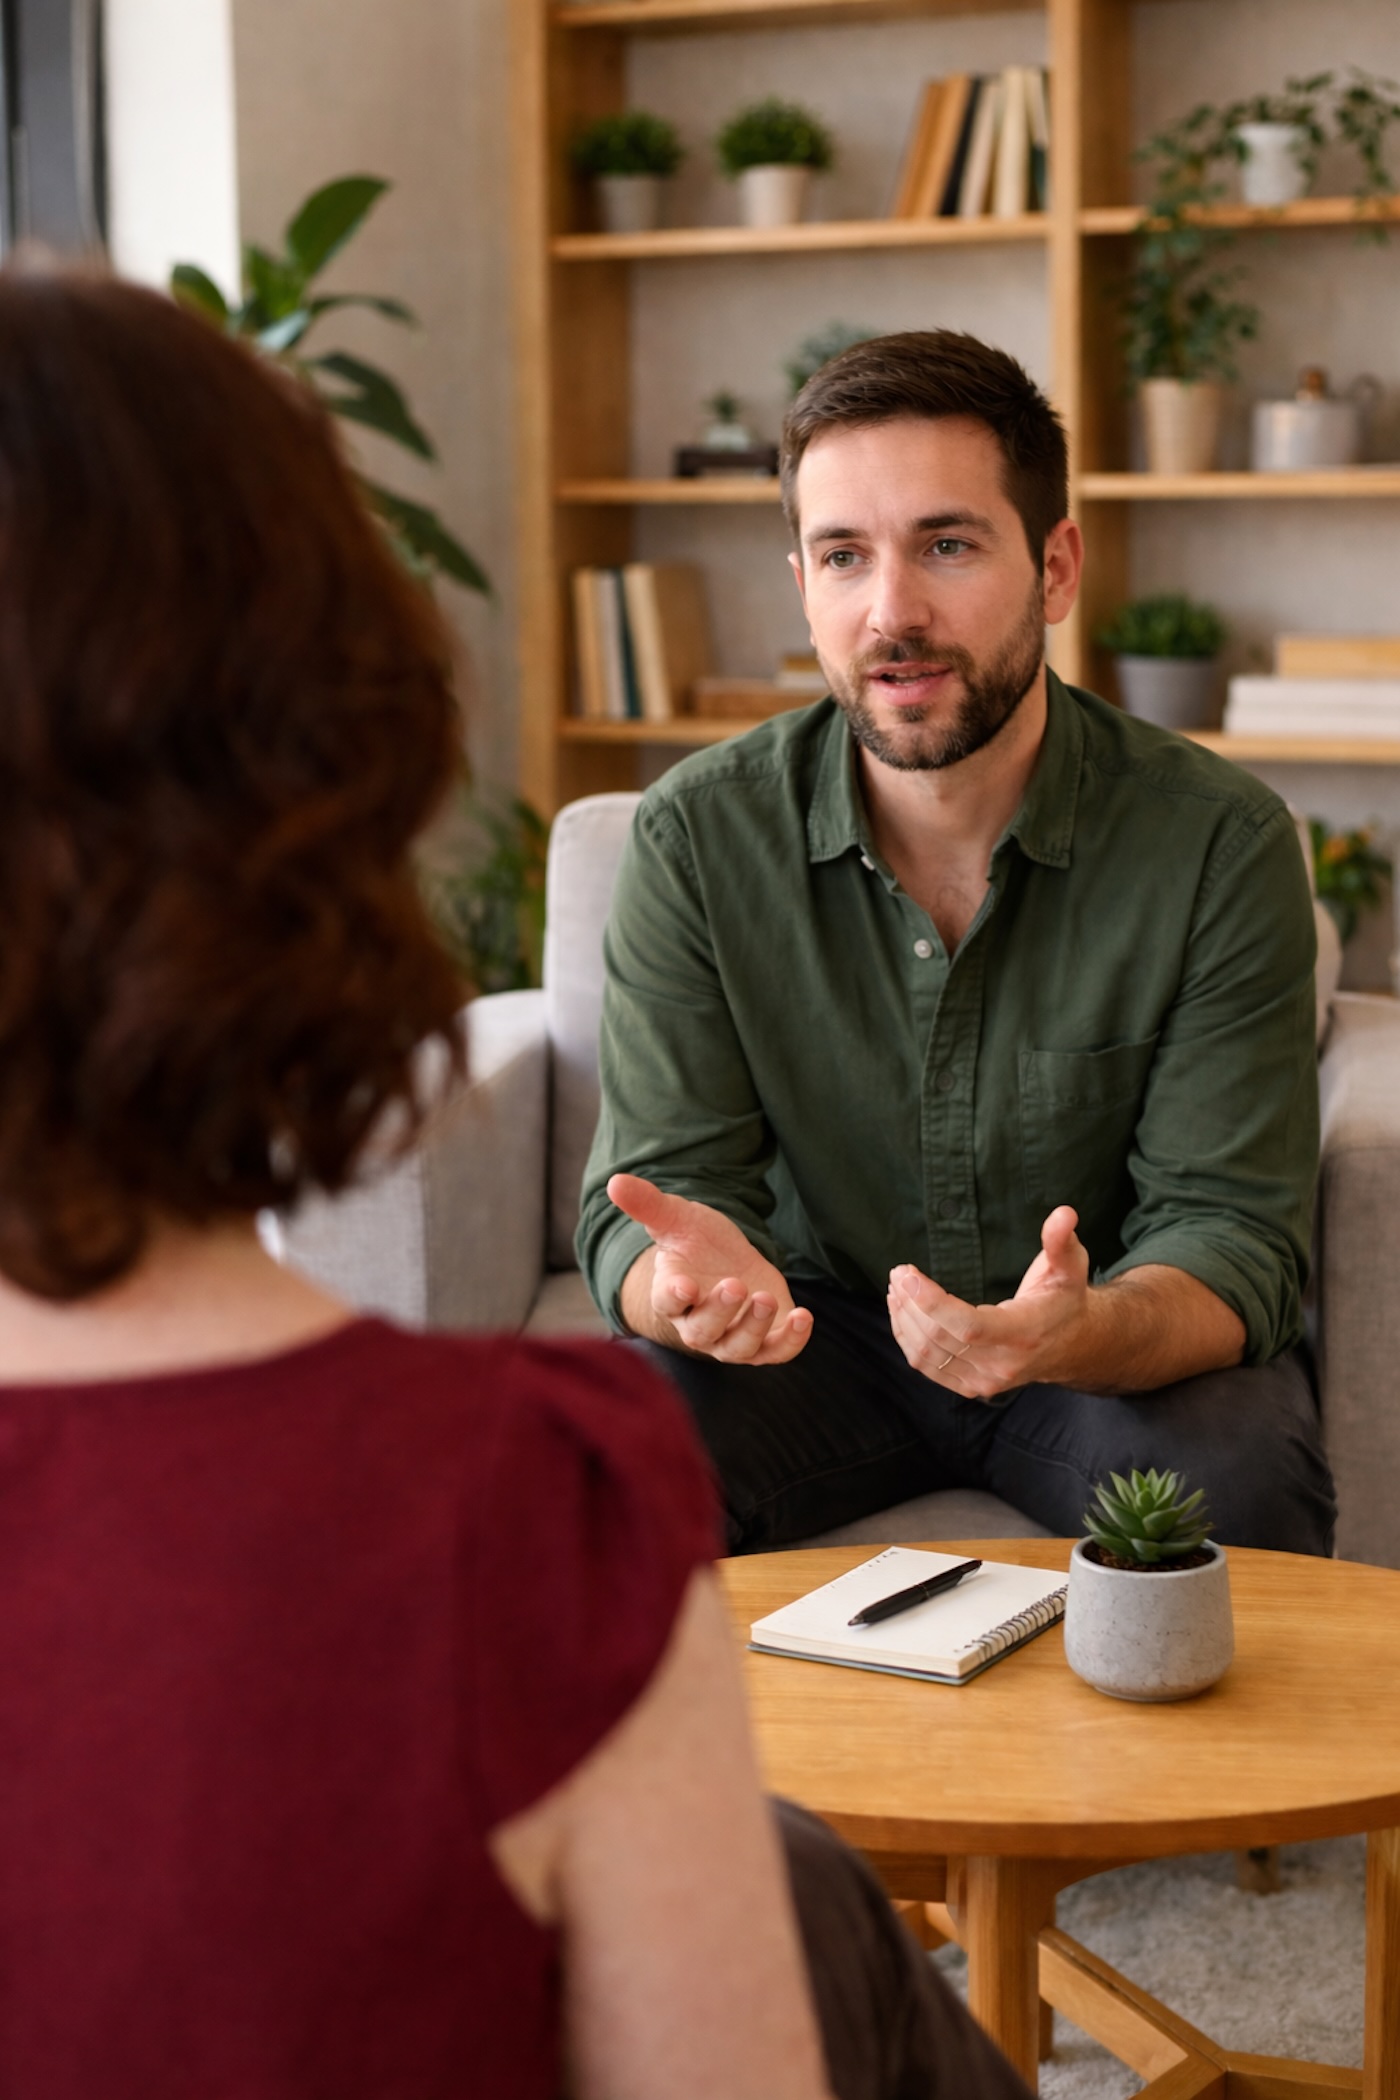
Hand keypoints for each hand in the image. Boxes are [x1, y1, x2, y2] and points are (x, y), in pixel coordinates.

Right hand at [609, 1173, 812, 1365]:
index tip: (685, 1285)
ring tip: (766, 1298)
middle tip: (736, 1285)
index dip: (673, 1296)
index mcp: (672, 1294)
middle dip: (719, 1312)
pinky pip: (775, 1352)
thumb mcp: (677, 1218)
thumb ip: (648, 1205)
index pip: (666, 1302)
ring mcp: (731, 1338)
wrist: (728, 1263)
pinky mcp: (764, 1341)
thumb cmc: (698, 1243)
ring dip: (754, 1327)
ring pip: (738, 1347)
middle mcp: (698, 1324)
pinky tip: (804, 1317)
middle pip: (703, 1331)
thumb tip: (614, 1181)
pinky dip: (791, 1342)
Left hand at [886, 1206, 1088, 1399]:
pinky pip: (927, 1366)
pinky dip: (907, 1338)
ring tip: (897, 1286)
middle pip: (940, 1339)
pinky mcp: (971, 1387)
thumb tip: (1064, 1213)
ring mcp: (985, 1381)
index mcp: (1025, 1334)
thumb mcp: (1070, 1267)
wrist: (1071, 1345)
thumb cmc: (1064, 1299)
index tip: (908, 1274)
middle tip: (899, 1272)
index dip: (932, 1302)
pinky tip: (902, 1312)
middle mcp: (1003, 1365)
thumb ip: (1061, 1241)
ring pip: (927, 1354)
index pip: (970, 1326)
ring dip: (904, 1318)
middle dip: (911, 1302)